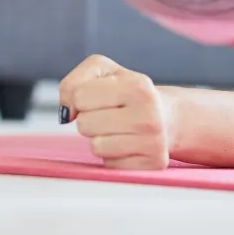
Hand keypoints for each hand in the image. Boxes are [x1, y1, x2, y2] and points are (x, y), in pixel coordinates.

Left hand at [59, 55, 173, 170]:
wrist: (166, 117)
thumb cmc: (128, 92)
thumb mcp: (103, 71)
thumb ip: (74, 82)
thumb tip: (66, 112)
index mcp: (137, 85)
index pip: (79, 96)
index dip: (80, 98)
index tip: (97, 97)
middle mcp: (148, 114)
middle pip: (84, 123)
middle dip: (89, 119)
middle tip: (109, 114)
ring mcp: (153, 142)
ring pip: (96, 146)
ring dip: (99, 138)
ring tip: (118, 128)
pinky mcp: (152, 164)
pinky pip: (110, 164)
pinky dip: (112, 155)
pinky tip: (127, 143)